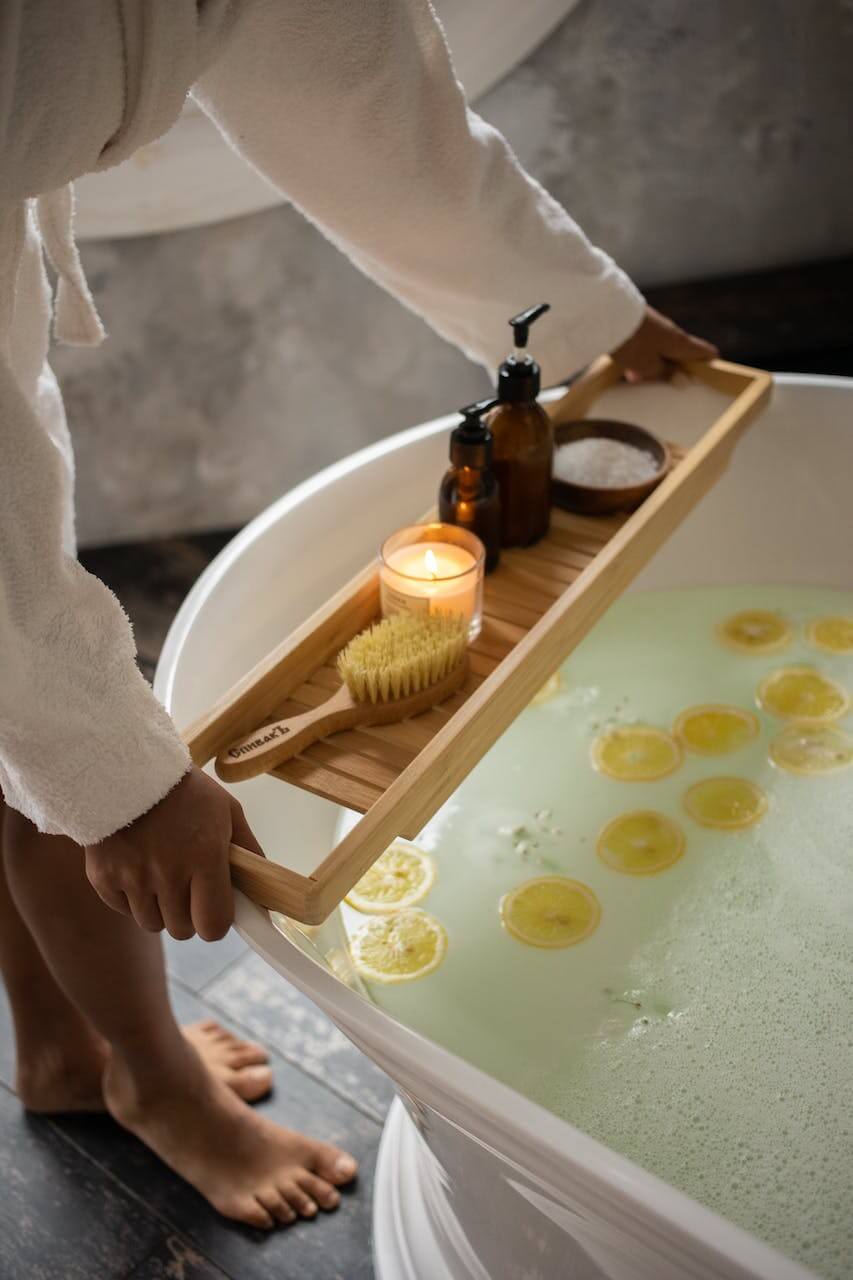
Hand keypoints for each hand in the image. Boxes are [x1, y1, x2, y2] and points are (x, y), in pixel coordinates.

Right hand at [84, 766, 263, 940]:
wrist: (126, 766)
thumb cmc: (185, 791)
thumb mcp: (227, 810)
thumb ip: (248, 852)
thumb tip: (262, 893)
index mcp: (205, 856)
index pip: (213, 926)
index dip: (216, 921)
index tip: (213, 907)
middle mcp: (168, 872)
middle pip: (183, 930)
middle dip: (188, 914)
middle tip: (186, 884)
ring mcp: (132, 877)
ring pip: (152, 923)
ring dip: (160, 908)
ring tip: (160, 872)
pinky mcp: (102, 877)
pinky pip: (123, 910)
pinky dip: (131, 897)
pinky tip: (136, 867)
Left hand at [611, 306, 717, 381]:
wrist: (606, 315)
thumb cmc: (631, 343)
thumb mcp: (648, 366)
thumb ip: (665, 373)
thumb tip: (681, 379)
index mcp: (681, 342)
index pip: (705, 352)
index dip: (707, 365)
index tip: (704, 378)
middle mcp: (672, 332)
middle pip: (681, 354)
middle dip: (673, 371)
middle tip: (663, 386)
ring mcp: (656, 327)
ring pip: (661, 350)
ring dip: (652, 366)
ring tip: (636, 378)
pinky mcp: (640, 325)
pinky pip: (646, 345)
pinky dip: (641, 358)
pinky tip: (627, 368)